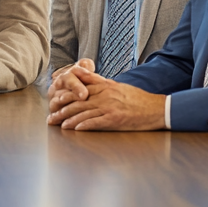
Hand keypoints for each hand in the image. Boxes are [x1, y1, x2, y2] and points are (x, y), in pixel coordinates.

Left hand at [47, 68, 164, 130]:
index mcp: (105, 86)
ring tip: (57, 124)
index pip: (79, 89)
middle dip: (61, 109)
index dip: (65, 95)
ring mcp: (109, 107)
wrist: (157, 109)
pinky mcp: (115, 119)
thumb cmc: (138, 99)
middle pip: (77, 101)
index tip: (54, 100)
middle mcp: (105, 95)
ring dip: (68, 119)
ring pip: (83, 112)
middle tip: (50, 116)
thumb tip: (84, 77)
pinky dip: (83, 125)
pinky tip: (74, 129)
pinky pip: (95, 122)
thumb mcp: (118, 86)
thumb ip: (100, 82)